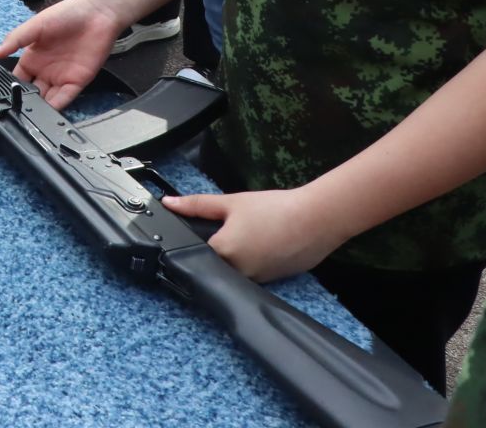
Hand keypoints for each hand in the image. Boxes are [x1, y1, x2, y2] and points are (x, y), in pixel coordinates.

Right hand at [0, 0, 121, 109]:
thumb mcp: (35, 25)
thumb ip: (16, 39)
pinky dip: (56, 106)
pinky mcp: (77, 82)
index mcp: (32, 58)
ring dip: (39, 107)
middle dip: (25, 101)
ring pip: (47, 99)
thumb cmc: (66, 14)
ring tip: (30, 113)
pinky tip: (47, 111)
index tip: (3, 94)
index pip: (17, 78)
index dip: (10, 86)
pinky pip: (65, 98)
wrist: (96, 13)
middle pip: (31, 92)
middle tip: (17, 109)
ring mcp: (61, 77)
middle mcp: (45, 70)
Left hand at [161, 187, 347, 282]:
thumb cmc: (274, 209)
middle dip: (216, 249)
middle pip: (214, 265)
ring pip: (233, 271)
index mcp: (222, 253)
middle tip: (229, 229)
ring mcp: (256, 281)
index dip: (192, 243)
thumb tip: (168, 203)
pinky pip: (253, 275)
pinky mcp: (272, 282)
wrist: (316, 219)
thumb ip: (196, 205)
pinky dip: (252, 261)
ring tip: (251, 235)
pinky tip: (263, 245)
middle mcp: (237, 272)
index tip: (197, 234)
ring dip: (235, 257)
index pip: (194, 254)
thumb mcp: (230, 202)